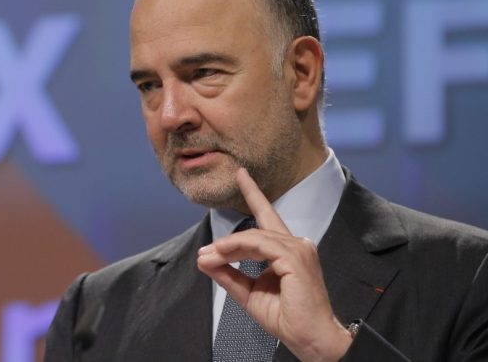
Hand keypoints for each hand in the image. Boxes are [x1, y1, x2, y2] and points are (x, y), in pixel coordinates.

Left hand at [197, 168, 351, 361]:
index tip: (242, 176)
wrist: (310, 339)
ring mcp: (299, 249)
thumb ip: (228, 275)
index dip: (254, 195)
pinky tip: (223, 253)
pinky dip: (238, 247)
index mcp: (288, 251)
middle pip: (258, 225)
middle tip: (210, 237)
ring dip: (227, 246)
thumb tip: (203, 259)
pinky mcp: (296, 258)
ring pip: (255, 236)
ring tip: (208, 256)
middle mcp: (296, 245)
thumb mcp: (248, 293)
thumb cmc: (287, 318)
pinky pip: (261, 245)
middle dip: (237, 222)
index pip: (268, 218)